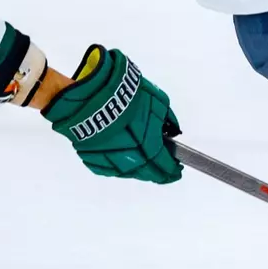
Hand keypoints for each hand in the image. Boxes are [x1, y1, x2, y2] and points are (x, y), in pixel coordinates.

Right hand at [43, 45, 182, 183]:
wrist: (91, 94)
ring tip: (146, 167)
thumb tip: (172, 132)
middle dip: (158, 174)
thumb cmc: (125, 97)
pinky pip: (107, 167)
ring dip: (138, 171)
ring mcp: (108, 159)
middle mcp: (129, 158)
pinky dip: (117, 166)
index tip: (177, 171)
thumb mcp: (158, 103)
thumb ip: (168, 120)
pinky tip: (123, 162)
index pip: (165, 165)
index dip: (172, 170)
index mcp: (148, 146)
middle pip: (146, 173)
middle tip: (165, 174)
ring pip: (127, 173)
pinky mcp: (90, 157)